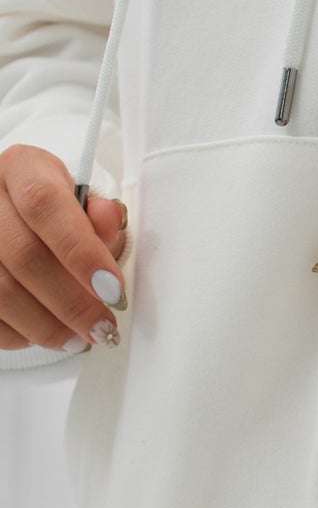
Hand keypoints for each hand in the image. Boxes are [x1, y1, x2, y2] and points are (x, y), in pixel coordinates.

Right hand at [0, 145, 127, 352]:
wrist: (13, 217)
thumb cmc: (57, 213)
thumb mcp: (83, 203)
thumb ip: (99, 217)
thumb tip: (108, 219)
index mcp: (21, 167)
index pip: (45, 205)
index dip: (81, 252)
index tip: (113, 291)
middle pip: (22, 255)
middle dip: (71, 302)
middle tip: (103, 328)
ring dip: (46, 325)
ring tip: (79, 340)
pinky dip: (18, 333)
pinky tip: (45, 334)